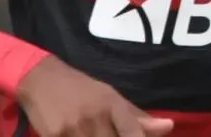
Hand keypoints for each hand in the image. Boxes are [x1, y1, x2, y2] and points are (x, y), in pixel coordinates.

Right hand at [16, 56, 174, 136]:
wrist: (41, 79)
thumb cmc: (80, 89)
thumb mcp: (110, 96)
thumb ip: (137, 117)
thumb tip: (168, 127)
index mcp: (111, 105)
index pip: (134, 133)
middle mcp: (94, 117)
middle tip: (110, 134)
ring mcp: (73, 129)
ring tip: (94, 135)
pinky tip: (81, 136)